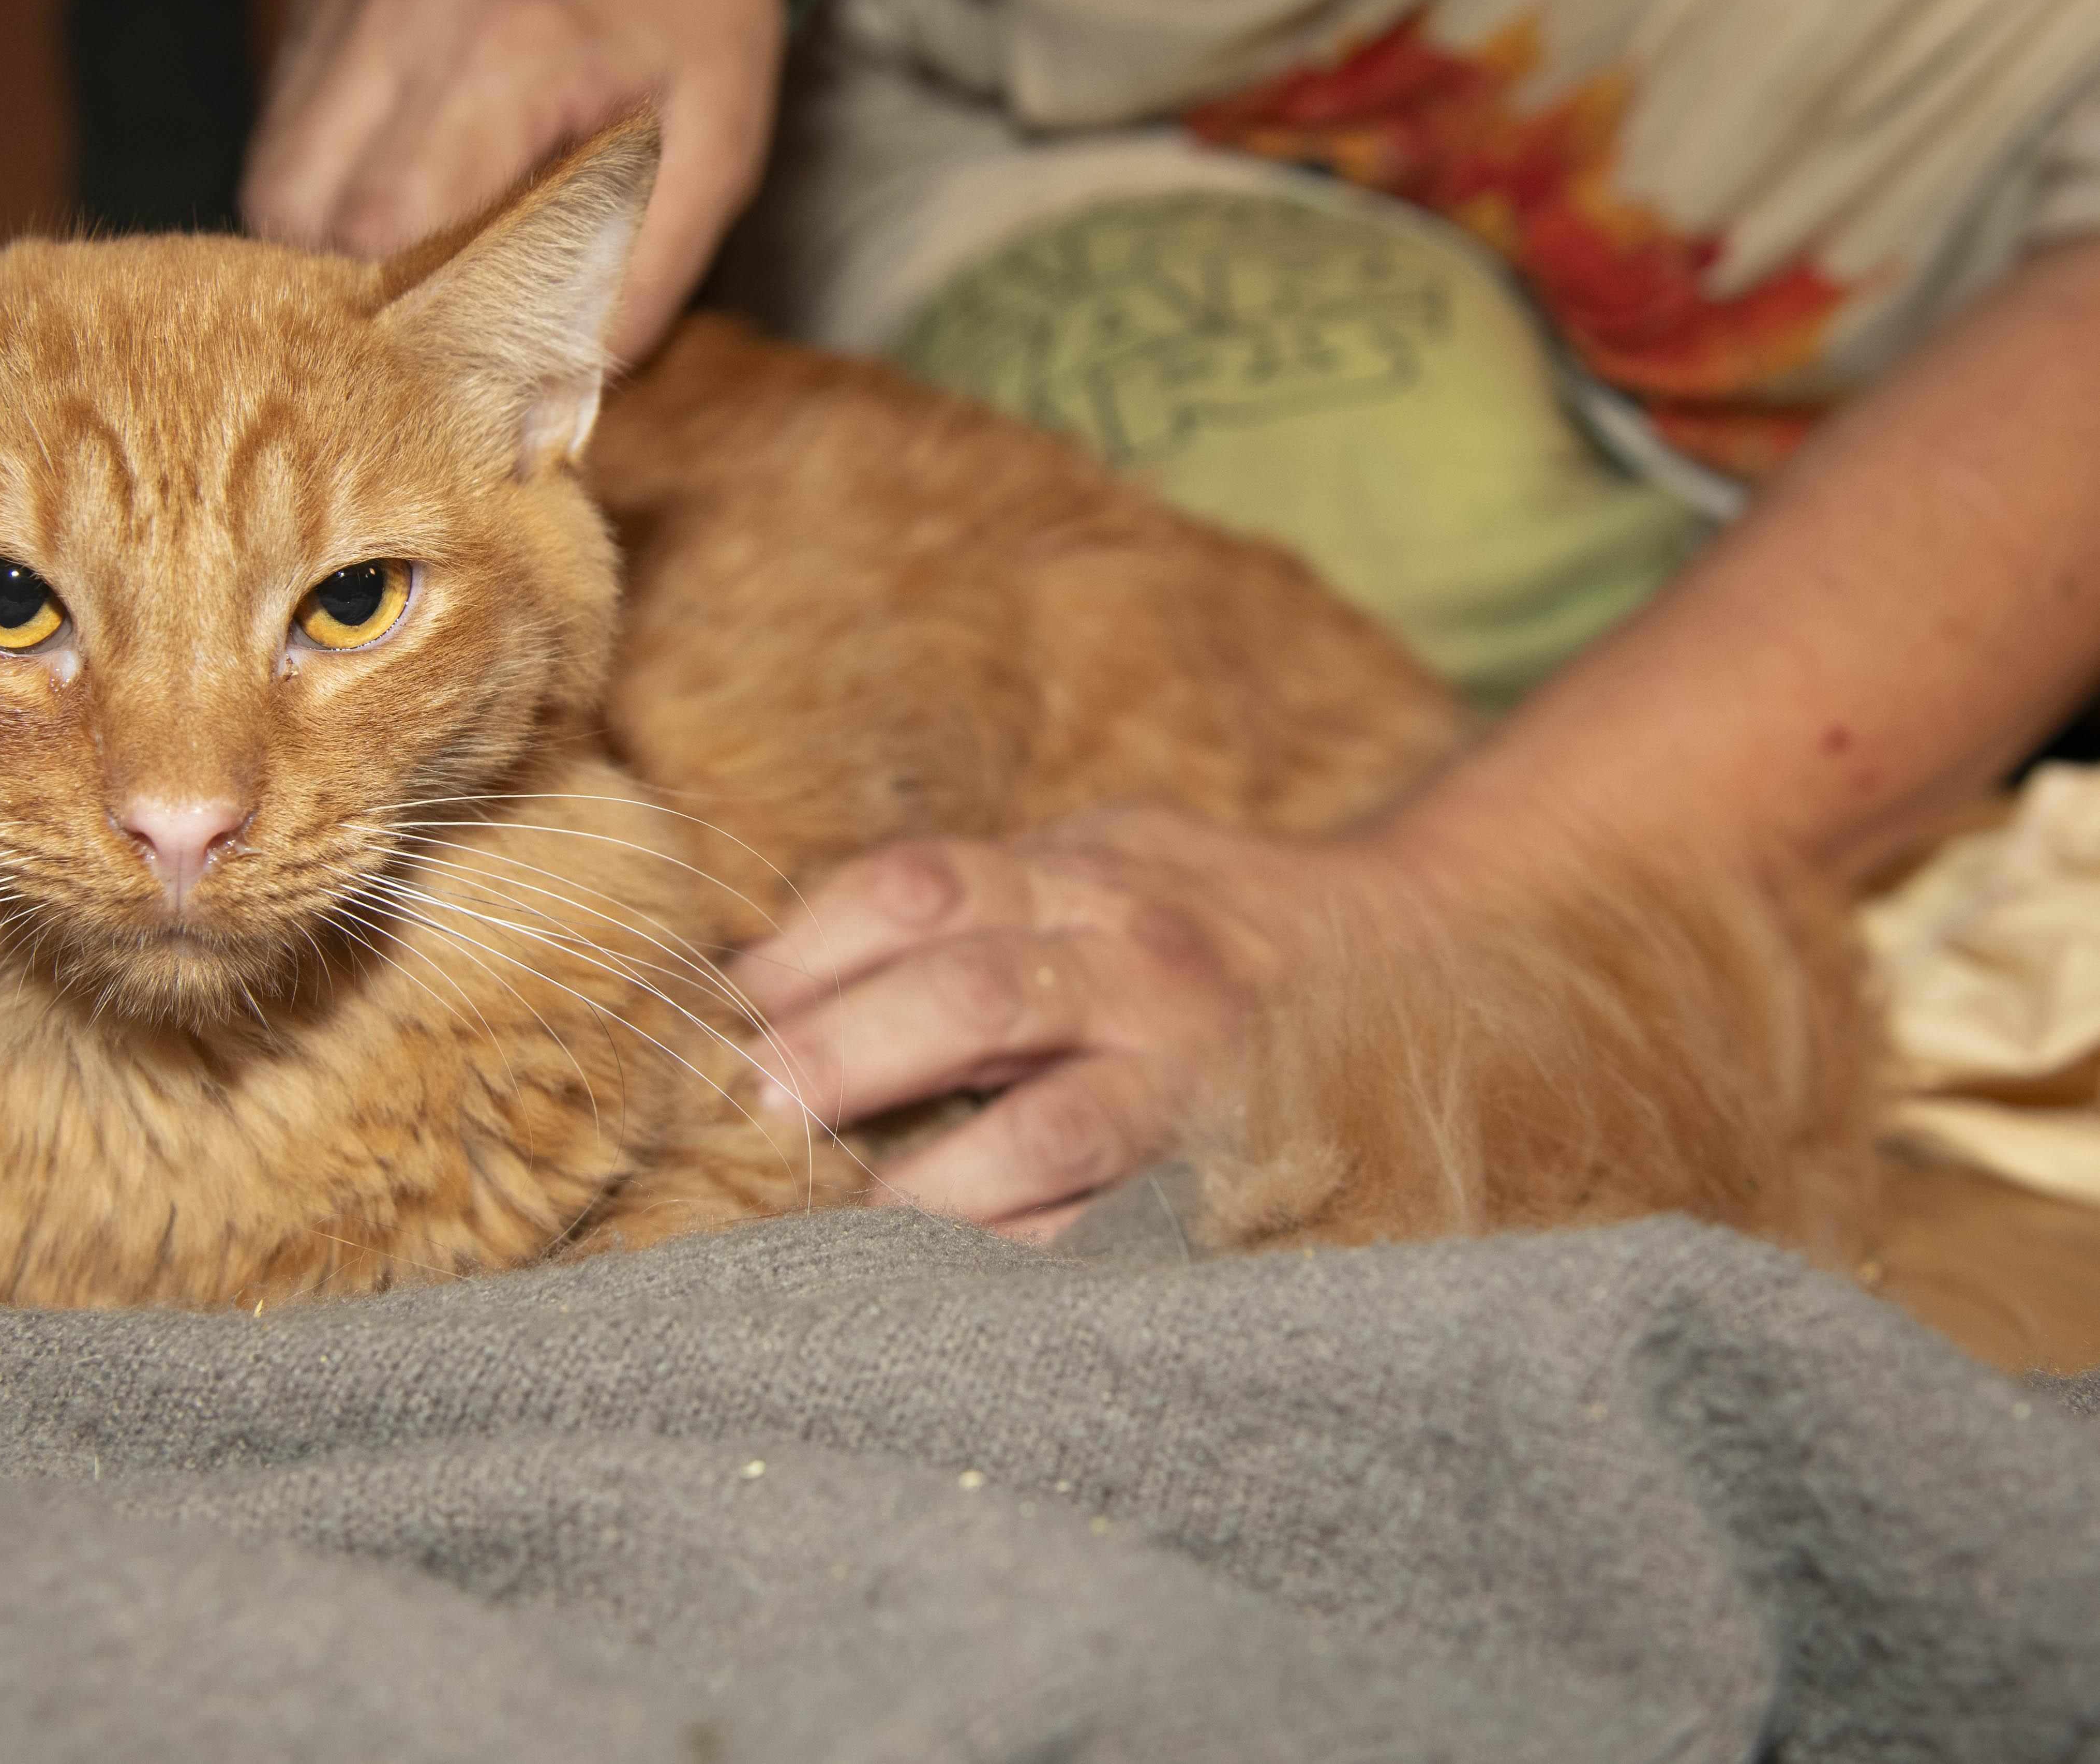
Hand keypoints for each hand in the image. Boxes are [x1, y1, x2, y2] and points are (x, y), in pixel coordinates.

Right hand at [242, 0, 793, 364]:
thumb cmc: (697, 16)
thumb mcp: (716, 152)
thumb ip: (644, 280)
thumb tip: (559, 410)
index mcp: (505, 50)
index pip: (385, 230)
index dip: (395, 325)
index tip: (432, 386)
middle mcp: (403, 8)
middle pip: (296, 209)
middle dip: (344, 298)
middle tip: (411, 344)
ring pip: (272, 173)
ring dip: (321, 248)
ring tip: (405, 276)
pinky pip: (283, 119)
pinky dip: (321, 181)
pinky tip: (395, 189)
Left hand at [729, 806, 1406, 1241]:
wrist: (1413, 946)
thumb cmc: (1197, 911)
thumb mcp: (1088, 858)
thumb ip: (958, 899)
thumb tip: (763, 963)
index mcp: (1083, 877)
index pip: (919, 887)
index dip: (810, 943)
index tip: (727, 1000)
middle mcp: (1138, 966)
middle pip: (969, 995)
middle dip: (846, 1052)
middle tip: (757, 1103)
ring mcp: (1190, 1075)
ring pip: (1050, 1130)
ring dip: (934, 1184)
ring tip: (852, 1216)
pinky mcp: (1227, 1171)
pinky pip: (1116, 1229)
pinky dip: (1027, 1256)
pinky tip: (957, 1281)